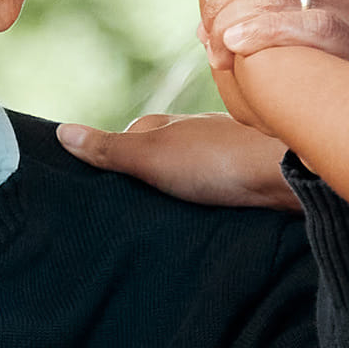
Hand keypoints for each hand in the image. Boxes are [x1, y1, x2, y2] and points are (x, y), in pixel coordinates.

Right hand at [57, 112, 302, 209]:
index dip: (111, 164)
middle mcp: (192, 131)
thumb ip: (110, 150)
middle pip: (156, 156)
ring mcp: (221, 151)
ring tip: (165, 223)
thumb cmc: (217, 162)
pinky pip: (214, 186)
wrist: (287, 172)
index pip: (125, 140)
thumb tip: (61, 132)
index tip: (100, 194)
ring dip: (177, 192)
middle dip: (145, 180)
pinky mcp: (246, 172)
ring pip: (187, 171)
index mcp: (164, 123)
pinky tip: (205, 218)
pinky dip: (204, 199)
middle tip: (130, 215)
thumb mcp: (152, 157)